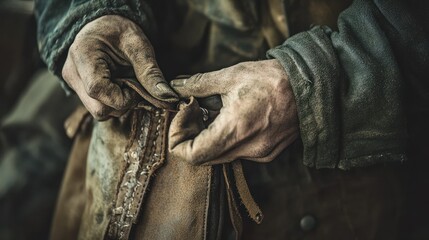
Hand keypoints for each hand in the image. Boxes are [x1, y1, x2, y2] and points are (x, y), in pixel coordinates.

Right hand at [62, 15, 177, 119]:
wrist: (105, 26)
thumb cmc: (121, 31)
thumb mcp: (139, 46)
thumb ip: (151, 72)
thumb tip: (167, 97)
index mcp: (83, 55)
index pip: (98, 89)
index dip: (123, 97)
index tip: (137, 87)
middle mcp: (72, 73)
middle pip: (98, 108)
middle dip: (123, 103)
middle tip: (133, 85)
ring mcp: (73, 83)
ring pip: (99, 112)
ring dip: (119, 105)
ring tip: (126, 83)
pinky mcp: (78, 90)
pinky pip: (99, 108)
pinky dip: (114, 103)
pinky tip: (119, 87)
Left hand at [169, 59, 298, 164]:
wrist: (310, 86)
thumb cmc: (272, 79)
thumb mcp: (231, 75)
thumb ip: (198, 84)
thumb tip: (174, 87)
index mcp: (235, 131)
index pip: (192, 155)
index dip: (178, 138)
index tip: (183, 114)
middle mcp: (248, 150)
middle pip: (204, 157)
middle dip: (192, 134)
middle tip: (194, 109)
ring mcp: (259, 154)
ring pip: (220, 155)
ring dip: (209, 136)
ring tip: (213, 110)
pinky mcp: (268, 153)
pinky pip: (237, 153)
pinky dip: (226, 138)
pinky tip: (231, 116)